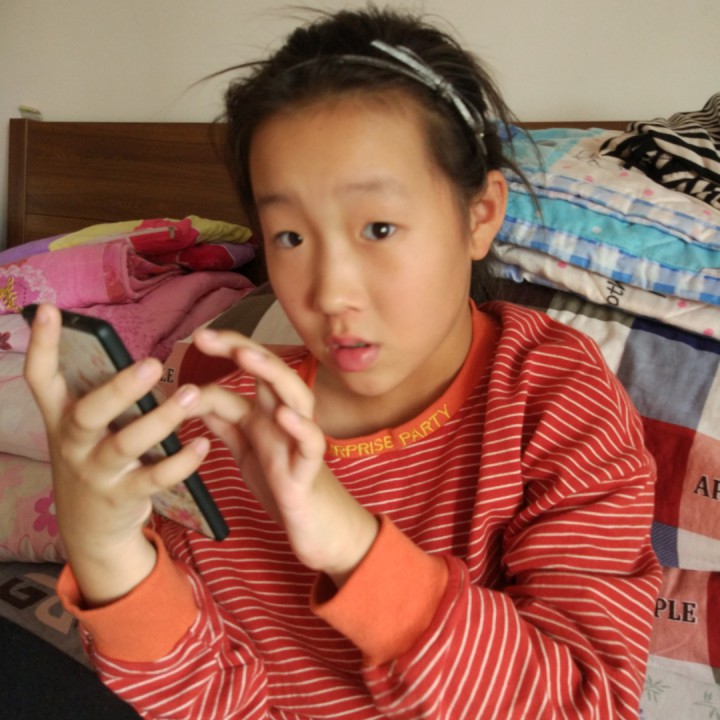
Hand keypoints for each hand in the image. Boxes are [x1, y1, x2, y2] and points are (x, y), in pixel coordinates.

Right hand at [23, 304, 209, 604]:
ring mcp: (96, 473)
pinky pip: (154, 478)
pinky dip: (180, 462)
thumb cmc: (95, 462)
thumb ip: (97, 397)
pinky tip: (203, 445)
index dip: (43, 346)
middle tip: (153, 365)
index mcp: (61, 419)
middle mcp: (73, 444)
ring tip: (194, 396)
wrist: (90, 530)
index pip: (41, 379)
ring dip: (161, 420)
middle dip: (119, 389)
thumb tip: (123, 353)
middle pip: (88, 413)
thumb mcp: (84, 431)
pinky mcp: (122, 497)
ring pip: (125, 445)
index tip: (51, 310)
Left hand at [192, 329, 378, 585]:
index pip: (248, 373)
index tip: (197, 337)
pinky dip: (299, 426)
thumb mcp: (247, 451)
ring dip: (272, 375)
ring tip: (246, 357)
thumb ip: (227, 424)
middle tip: (207, 336)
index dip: (226, 352)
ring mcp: (299, 441)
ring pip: (295, 397)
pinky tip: (283, 414)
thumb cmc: (285, 486)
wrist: (320, 530)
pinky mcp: (308, 471)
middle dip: (242, 350)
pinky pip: (310, 443)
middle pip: (270, 374)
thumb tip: (196, 398)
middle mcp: (285, 419)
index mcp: (267, 414)